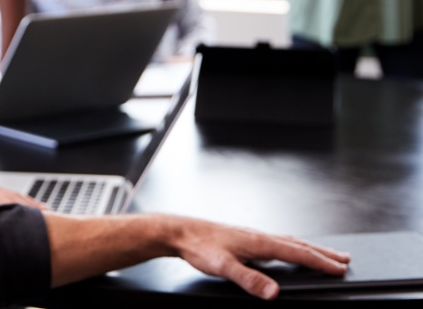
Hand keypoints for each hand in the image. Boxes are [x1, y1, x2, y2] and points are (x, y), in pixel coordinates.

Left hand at [167, 216, 349, 299]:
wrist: (181, 232)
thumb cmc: (199, 247)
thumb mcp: (224, 267)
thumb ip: (249, 280)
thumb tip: (274, 293)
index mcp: (258, 242)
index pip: (296, 253)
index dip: (320, 261)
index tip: (340, 267)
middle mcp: (258, 236)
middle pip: (297, 244)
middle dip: (322, 252)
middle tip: (343, 258)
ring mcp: (252, 236)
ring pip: (287, 241)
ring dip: (308, 248)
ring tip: (323, 253)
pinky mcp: (244, 239)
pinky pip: (276, 242)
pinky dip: (291, 246)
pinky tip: (286, 251)